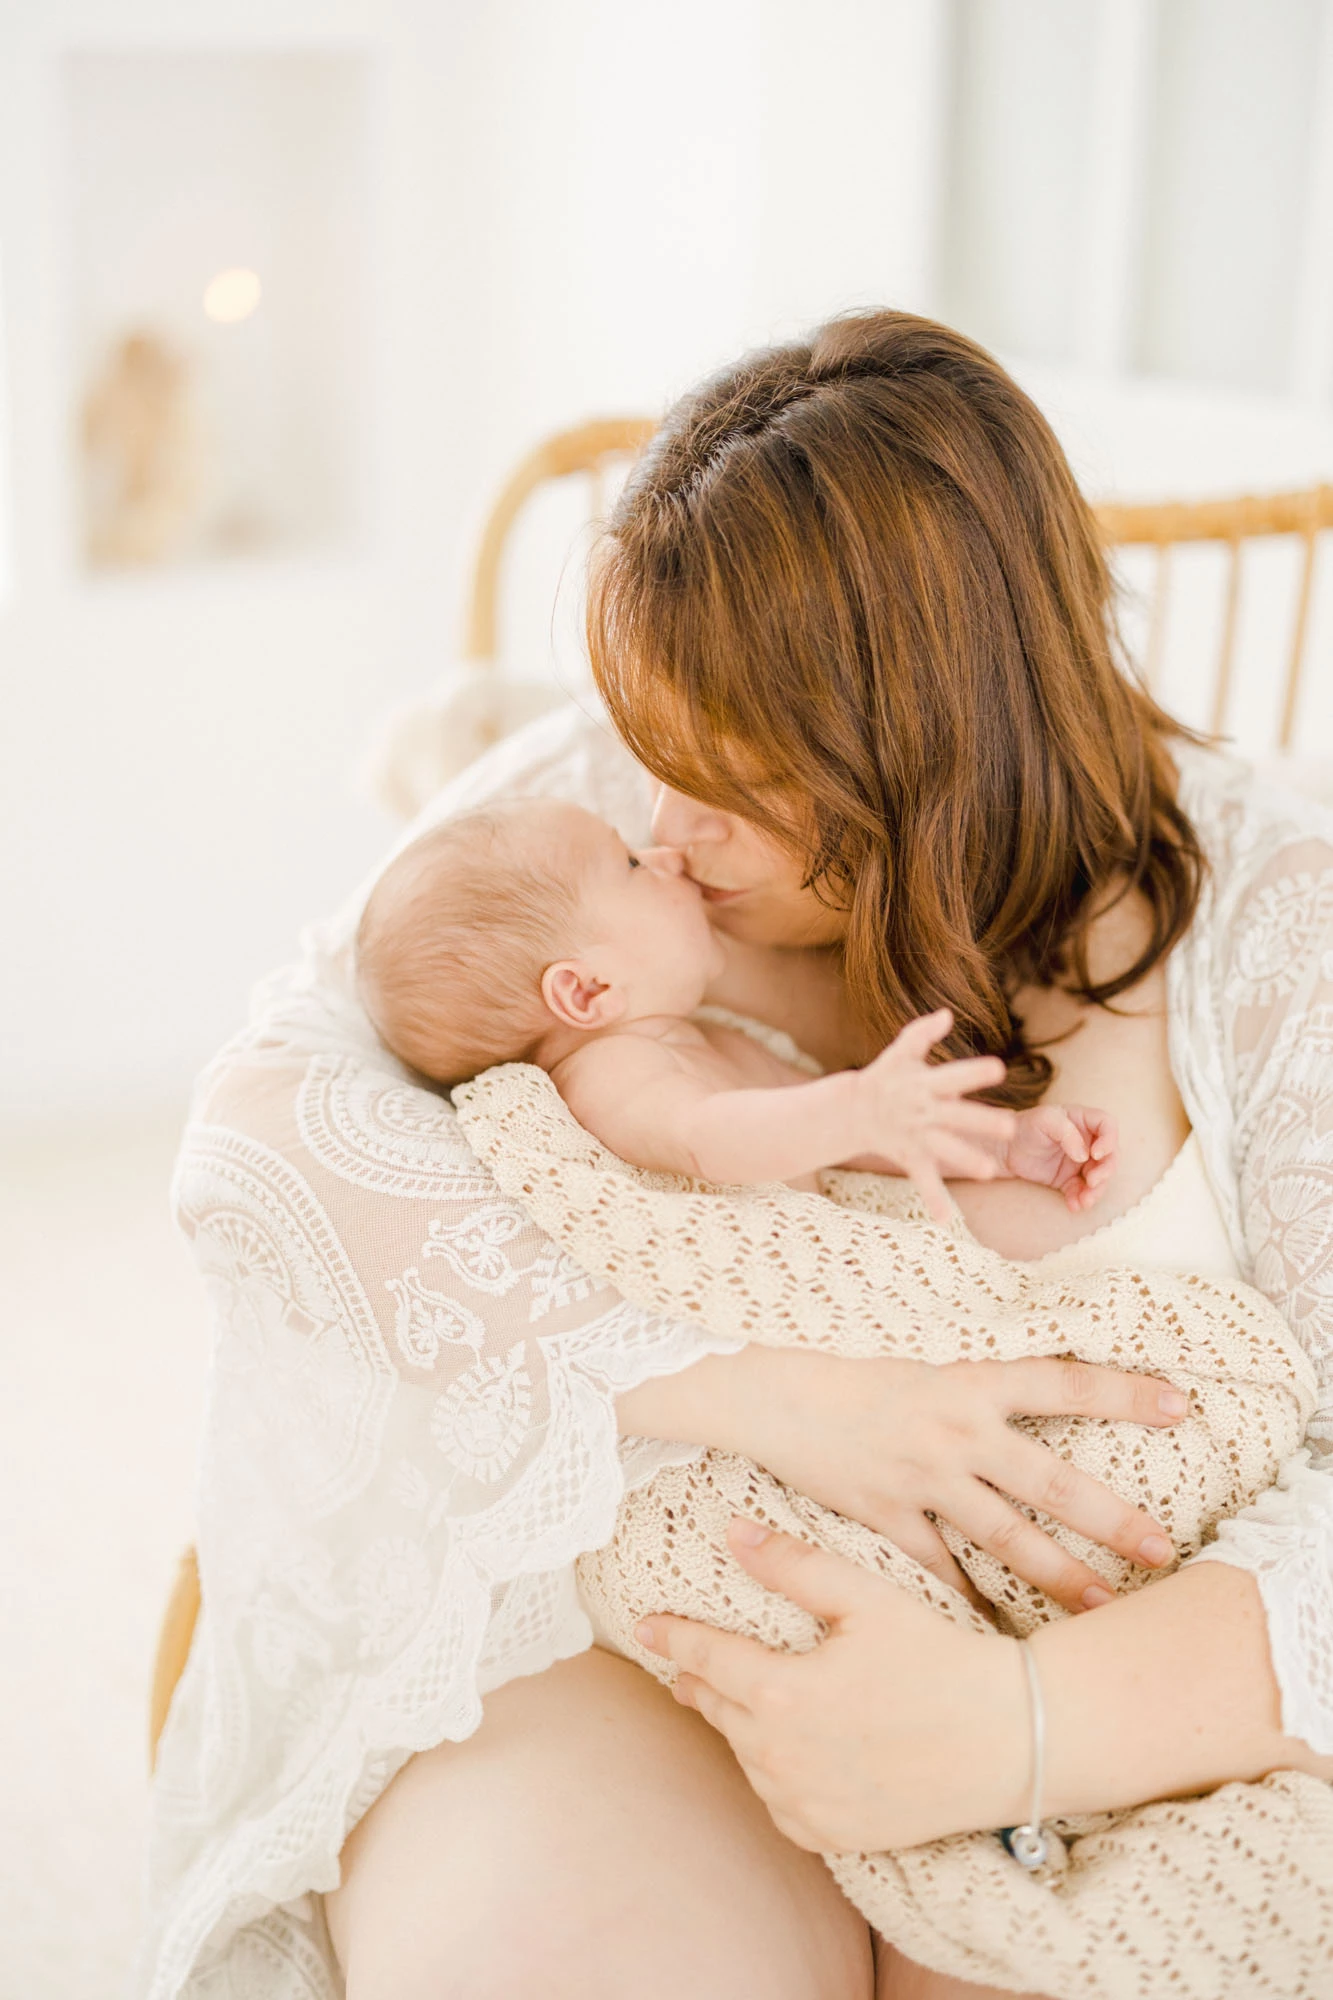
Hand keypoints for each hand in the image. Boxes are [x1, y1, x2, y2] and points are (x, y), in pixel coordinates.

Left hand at [637, 1517, 1029, 1851]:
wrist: (1010, 1741)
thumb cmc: (940, 1658)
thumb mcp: (866, 1598)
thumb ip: (793, 1566)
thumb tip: (732, 1533)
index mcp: (781, 1693)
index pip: (704, 1658)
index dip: (672, 1637)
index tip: (646, 1625)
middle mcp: (780, 1758)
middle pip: (716, 1709)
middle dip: (698, 1680)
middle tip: (685, 1662)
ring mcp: (804, 1805)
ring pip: (744, 1757)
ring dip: (737, 1724)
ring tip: (742, 1698)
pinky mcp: (832, 1836)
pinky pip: (778, 1802)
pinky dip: (771, 1773)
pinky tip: (785, 1749)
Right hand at [734, 1347, 1186, 1612]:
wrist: (770, 1394)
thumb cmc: (848, 1373)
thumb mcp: (923, 1367)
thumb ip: (976, 1392)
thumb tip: (1029, 1403)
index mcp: (969, 1383)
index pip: (1062, 1383)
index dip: (1122, 1393)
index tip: (1179, 1405)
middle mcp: (957, 1432)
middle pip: (1051, 1480)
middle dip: (1111, 1516)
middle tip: (1163, 1547)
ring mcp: (923, 1479)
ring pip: (1007, 1535)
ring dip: (1060, 1574)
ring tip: (1104, 1605)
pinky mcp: (887, 1516)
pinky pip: (938, 1568)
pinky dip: (968, 1599)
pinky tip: (997, 1629)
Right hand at [855, 1009, 1014, 1222]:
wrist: (853, 1110)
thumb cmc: (886, 1076)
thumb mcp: (900, 1052)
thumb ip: (921, 1033)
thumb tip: (946, 1014)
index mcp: (925, 1083)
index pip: (953, 1076)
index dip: (974, 1073)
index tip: (998, 1069)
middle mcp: (923, 1111)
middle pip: (957, 1116)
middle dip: (981, 1122)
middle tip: (1010, 1126)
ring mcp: (917, 1136)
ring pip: (945, 1150)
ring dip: (966, 1160)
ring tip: (990, 1171)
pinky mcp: (911, 1157)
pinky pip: (923, 1181)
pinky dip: (934, 1200)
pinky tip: (947, 1220)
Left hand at [1003, 1104, 1117, 1212]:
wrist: (1005, 1149)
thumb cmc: (1025, 1126)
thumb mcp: (1044, 1120)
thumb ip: (1067, 1133)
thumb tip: (1084, 1156)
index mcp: (1084, 1120)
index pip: (1108, 1125)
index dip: (1109, 1140)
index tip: (1096, 1154)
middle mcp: (1087, 1141)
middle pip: (1110, 1155)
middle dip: (1105, 1170)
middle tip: (1092, 1181)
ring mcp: (1080, 1162)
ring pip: (1099, 1177)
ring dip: (1096, 1191)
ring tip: (1085, 1201)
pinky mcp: (1069, 1179)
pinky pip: (1081, 1191)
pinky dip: (1080, 1199)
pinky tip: (1074, 1205)